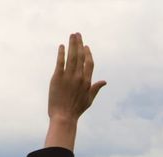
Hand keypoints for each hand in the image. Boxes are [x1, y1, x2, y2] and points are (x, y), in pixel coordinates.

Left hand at [45, 33, 105, 149]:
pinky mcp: (58, 77)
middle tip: (78, 34)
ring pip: (71, 56)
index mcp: (87, 82)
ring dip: (72, 44)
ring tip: (72, 35)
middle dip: (79, 44)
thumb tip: (104, 81)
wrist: (63, 116)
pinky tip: (62, 46)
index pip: (89, 63)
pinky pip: (60, 62)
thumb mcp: (89, 100)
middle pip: (80, 56)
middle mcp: (79, 77)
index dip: (88, 54)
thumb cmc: (76, 110)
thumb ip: (96, 88)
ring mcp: (68, 77)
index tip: (85, 46)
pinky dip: (61, 53)